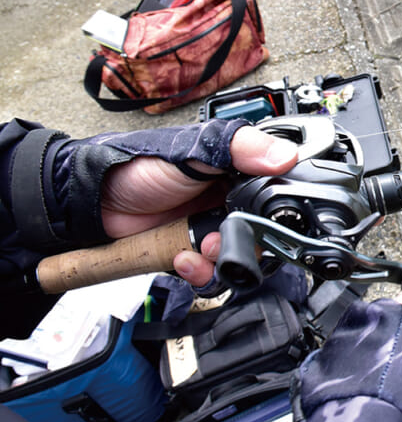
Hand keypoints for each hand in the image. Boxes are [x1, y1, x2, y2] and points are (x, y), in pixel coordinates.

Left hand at [100, 126, 297, 285]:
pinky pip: (211, 273)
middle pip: (262, 233)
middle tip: (223, 236)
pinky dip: (200, 272)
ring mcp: (211, 229)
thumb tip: (286, 156)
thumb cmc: (140, 165)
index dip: (276, 211)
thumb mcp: (196, 149)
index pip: (275, 193)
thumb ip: (241, 148)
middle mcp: (230, 202)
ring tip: (200, 249)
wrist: (95, 199)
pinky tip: (184, 258)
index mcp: (238, 172)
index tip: (267, 219)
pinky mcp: (193, 252)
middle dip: (247, 242)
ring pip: (238, 257)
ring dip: (221, 259)